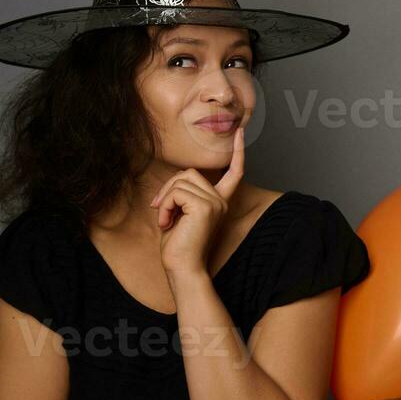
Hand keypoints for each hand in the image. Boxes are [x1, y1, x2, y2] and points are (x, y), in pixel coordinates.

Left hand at [151, 125, 244, 274]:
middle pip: (190, 173)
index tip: (239, 132)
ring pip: (181, 181)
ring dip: (165, 199)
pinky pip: (176, 192)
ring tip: (165, 220)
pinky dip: (165, 205)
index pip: (234, 172)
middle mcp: (221, 200)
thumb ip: (184, 193)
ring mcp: (215, 202)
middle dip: (169, 189)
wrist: (182, 267)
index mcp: (220, 201)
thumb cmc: (178, 245)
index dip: (237, 152)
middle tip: (161, 210)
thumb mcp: (181, 212)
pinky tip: (166, 222)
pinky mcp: (204, 206)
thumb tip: (176, 180)